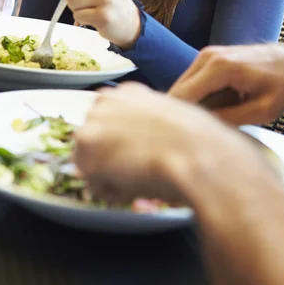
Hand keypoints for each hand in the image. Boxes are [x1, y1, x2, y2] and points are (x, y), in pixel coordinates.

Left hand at [74, 82, 255, 203]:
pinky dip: (111, 192)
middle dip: (109, 161)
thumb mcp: (171, 121)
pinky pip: (93, 183)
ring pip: (88, 163)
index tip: (136, 155)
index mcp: (127, 92)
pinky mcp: (87, 148)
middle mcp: (105, 101)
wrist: (195, 152)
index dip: (119, 146)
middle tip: (136, 172)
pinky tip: (134, 186)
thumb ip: (145, 126)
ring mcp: (93, 122)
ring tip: (139, 179)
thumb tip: (138, 146)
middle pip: (93, 141)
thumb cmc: (196, 141)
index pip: (107, 124)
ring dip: (110, 177)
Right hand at [169, 44, 283, 125]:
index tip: (183, 141)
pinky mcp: (208, 58)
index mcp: (220, 67)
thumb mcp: (262, 111)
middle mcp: (207, 56)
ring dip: (192, 107)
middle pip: (177, 92)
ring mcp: (206, 54)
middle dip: (184, 115)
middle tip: (200, 135)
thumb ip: (230, 119)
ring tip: (214, 121)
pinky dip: (199, 99)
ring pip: (182, 88)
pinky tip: (218, 109)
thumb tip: (200, 128)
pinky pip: (192, 83)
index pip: (182, 97)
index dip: (179, 121)